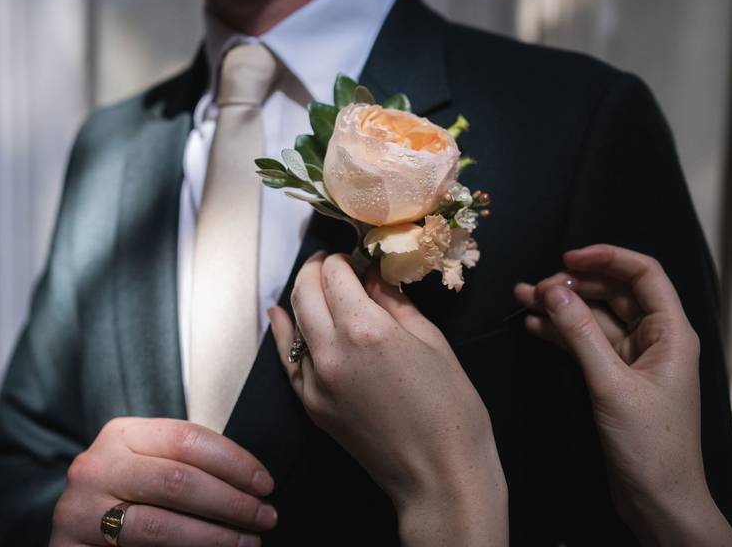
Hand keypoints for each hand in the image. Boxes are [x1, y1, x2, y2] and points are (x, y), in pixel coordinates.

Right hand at [50, 417, 276, 545]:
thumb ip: (188, 465)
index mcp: (121, 435)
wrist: (76, 526)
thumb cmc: (128, 493)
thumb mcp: (150, 465)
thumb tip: (252, 485)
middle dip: (231, 502)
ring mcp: (78, 511)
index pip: (188, 439)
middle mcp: (95, 467)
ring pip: (158, 525)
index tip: (266, 483)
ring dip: (213, 537)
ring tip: (248, 543)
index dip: (234, 461)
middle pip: (177, 481)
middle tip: (265, 517)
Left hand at [269, 252, 507, 546]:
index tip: (355, 255)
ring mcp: (315, 380)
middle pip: (306, 291)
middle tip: (331, 261)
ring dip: (302, 296)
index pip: (335, 274)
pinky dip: (284, 333)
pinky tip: (279, 315)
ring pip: (293, 321)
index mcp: (366, 329)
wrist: (439, 475)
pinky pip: (288, 359)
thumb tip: (373, 276)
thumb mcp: (432, 342)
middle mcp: (332, 350)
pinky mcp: (311, 405)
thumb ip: (395, 303)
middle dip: (316, 269)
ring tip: (316, 284)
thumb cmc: (451, 408)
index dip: (343, 258)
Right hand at [515, 245, 731, 546]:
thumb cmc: (651, 446)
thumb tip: (554, 291)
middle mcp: (656, 339)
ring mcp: (635, 359)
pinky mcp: (616, 378)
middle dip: (574, 285)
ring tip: (524, 300)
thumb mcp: (612, 385)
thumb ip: (581, 334)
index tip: (567, 260)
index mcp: (672, 332)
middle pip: (614, 292)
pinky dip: (562, 334)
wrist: (658, 500)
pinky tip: (535, 327)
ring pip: (596, 318)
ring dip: (562, 308)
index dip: (607, 258)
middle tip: (536, 289)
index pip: (644, 274)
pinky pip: (587, 344)